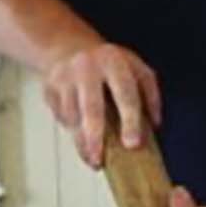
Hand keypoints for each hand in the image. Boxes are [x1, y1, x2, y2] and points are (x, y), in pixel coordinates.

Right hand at [40, 41, 160, 167]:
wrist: (68, 45)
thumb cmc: (107, 63)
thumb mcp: (135, 68)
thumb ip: (150, 94)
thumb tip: (155, 125)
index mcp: (113, 61)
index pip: (125, 94)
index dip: (130, 121)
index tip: (132, 144)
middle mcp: (87, 68)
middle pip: (91, 109)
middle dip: (96, 138)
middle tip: (100, 161)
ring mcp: (65, 78)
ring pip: (73, 118)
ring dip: (82, 143)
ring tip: (94, 158)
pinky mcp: (50, 88)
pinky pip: (61, 118)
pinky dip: (72, 132)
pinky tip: (81, 138)